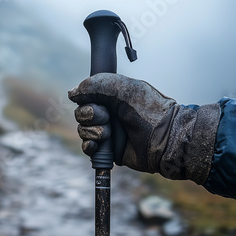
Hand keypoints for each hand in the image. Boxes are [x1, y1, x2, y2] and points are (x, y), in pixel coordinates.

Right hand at [68, 73, 220, 183]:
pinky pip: (87, 148)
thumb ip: (96, 84)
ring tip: (109, 134)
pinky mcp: (107, 150)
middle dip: (90, 116)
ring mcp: (107, 132)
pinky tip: (98, 145)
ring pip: (82, 130)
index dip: (86, 99)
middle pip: (81, 113)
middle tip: (107, 118)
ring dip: (93, 132)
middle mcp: (108, 114)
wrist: (164, 139)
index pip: (85, 96)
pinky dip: (89, 146)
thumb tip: (71, 94)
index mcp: (111, 97)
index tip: (97, 102)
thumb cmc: (149, 110)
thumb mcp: (124, 88)